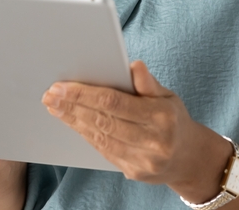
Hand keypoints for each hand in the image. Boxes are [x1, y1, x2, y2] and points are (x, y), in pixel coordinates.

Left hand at [41, 61, 231, 200]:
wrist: (188, 157)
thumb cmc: (173, 120)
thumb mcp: (168, 96)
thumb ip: (148, 83)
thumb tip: (134, 66)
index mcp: (162, 116)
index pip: (115, 102)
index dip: (86, 94)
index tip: (62, 86)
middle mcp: (153, 141)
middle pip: (103, 121)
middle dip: (73, 107)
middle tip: (50, 95)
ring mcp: (143, 160)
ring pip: (100, 138)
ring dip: (73, 121)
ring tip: (55, 107)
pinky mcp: (134, 172)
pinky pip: (103, 151)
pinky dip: (85, 134)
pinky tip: (72, 122)